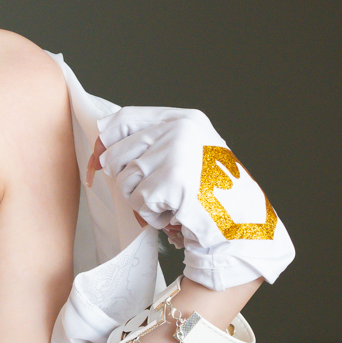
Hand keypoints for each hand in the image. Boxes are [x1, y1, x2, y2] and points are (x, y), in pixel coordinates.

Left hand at [92, 104, 293, 288]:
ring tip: (169, 203)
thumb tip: (103, 145)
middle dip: (124, 180)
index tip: (98, 160)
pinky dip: (151, 216)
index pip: (124, 118)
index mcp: (184, 119)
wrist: (244, 223)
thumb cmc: (214, 192)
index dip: (105, 141)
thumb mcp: (190, 152)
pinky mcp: (170, 183)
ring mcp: (174, 155)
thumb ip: (155, 142)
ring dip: (140, 200)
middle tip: (150, 192)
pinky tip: (174, 214)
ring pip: (124, 180)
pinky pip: (138, 203)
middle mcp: (178, 131)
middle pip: (117, 153)